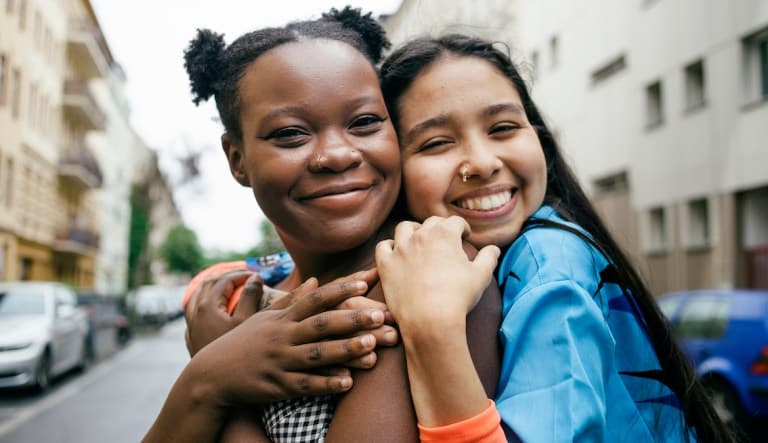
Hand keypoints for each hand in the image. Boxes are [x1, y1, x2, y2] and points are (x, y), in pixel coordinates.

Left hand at [184, 270, 263, 355]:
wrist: (213, 384)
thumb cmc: (235, 352)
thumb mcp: (247, 321)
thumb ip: (250, 296)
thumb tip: (255, 277)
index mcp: (208, 305)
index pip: (224, 280)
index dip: (240, 275)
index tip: (255, 275)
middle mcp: (195, 313)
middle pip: (208, 285)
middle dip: (226, 278)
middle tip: (244, 278)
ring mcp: (191, 326)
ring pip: (196, 297)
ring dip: (212, 289)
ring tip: (226, 288)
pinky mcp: (191, 337)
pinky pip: (194, 313)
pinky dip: (204, 304)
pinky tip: (213, 310)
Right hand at [187, 277, 389, 407]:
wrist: (211, 375)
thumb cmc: (242, 343)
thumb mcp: (264, 317)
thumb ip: (291, 300)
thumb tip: (315, 280)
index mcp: (283, 318)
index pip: (315, 299)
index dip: (340, 290)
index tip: (364, 283)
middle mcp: (283, 337)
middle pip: (321, 325)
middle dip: (352, 319)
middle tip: (381, 315)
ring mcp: (280, 361)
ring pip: (318, 355)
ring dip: (346, 350)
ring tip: (372, 347)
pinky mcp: (278, 386)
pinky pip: (306, 385)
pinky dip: (326, 384)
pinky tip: (348, 383)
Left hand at [375, 216, 500, 330]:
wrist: (430, 320)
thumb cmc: (459, 297)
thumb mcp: (482, 276)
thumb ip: (489, 258)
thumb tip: (494, 249)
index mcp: (445, 233)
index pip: (456, 222)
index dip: (462, 228)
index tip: (465, 236)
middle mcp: (421, 235)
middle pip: (431, 223)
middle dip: (440, 229)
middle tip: (445, 240)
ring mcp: (401, 248)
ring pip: (404, 228)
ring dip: (413, 231)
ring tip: (418, 240)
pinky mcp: (386, 264)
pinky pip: (383, 246)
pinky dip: (389, 247)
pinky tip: (395, 253)